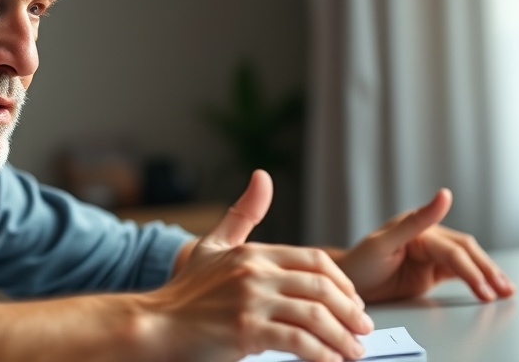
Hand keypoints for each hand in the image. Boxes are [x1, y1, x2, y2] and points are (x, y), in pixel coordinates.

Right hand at [149, 170, 372, 361]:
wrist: (156, 325)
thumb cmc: (186, 291)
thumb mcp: (214, 245)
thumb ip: (243, 213)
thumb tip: (263, 176)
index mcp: (253, 253)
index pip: (315, 261)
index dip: (343, 283)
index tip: (353, 301)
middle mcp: (255, 272)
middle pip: (322, 288)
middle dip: (350, 311)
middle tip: (363, 328)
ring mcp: (251, 301)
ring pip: (316, 316)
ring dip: (342, 337)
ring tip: (353, 351)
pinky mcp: (247, 331)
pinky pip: (298, 342)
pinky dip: (321, 354)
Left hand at [336, 188, 515, 302]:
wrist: (346, 282)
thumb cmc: (359, 262)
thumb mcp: (383, 242)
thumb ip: (416, 221)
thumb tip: (445, 194)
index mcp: (417, 228)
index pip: (451, 250)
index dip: (470, 269)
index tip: (485, 285)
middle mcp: (427, 238)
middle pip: (466, 252)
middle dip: (487, 271)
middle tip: (504, 290)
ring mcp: (430, 255)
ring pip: (466, 261)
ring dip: (486, 275)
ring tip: (506, 292)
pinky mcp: (430, 271)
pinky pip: (458, 272)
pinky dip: (475, 280)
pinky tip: (490, 289)